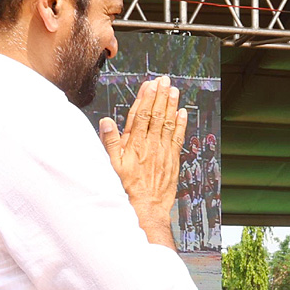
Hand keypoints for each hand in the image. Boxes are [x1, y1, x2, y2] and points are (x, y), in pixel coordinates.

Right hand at [99, 76, 187, 246]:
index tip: (150, 85)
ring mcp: (163, 151)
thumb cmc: (126, 189)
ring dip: (171, 105)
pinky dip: (181, 124)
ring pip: (168, 123)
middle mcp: (150, 145)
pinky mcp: (173, 160)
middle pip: (156, 115)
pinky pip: (178, 138)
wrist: (146, 208)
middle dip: (160, 96)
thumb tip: (106, 121)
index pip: (140, 115)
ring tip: (174, 90)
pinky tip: (183, 112)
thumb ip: (109, 142)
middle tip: (164, 81)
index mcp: (134, 144)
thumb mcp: (112, 166)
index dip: (146, 98)